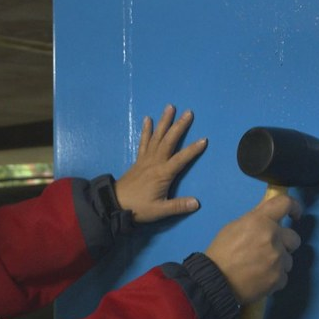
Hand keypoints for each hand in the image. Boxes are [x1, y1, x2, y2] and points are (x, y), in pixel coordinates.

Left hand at [115, 105, 206, 222]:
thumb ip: (178, 206)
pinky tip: (147, 119)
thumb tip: (197, 203)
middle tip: (188, 112)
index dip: (193, 150)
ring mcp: (145, 159)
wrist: (114, 204)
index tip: (204, 140)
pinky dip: (146, 130)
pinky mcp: (138, 160)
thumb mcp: (159, 210)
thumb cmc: (138, 208)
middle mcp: (155, 162)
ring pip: (157, 137)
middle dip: (179, 126)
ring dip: (164, 122)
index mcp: (163, 174)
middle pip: (169, 141)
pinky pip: (143, 142)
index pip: (181, 159)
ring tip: (170, 107)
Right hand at [205, 195, 302, 304]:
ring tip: (259, 267)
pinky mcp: (279, 278)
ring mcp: (278, 259)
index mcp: (260, 221)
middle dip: (284, 243)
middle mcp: (273, 237)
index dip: (294, 207)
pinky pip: (284, 275)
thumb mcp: (233, 227)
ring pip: (289, 259)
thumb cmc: (221, 252)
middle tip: (267, 250)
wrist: (214, 281)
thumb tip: (270, 215)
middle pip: (294, 238)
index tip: (294, 214)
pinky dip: (274, 277)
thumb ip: (255, 219)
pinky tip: (260, 278)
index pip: (286, 204)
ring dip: (278, 262)